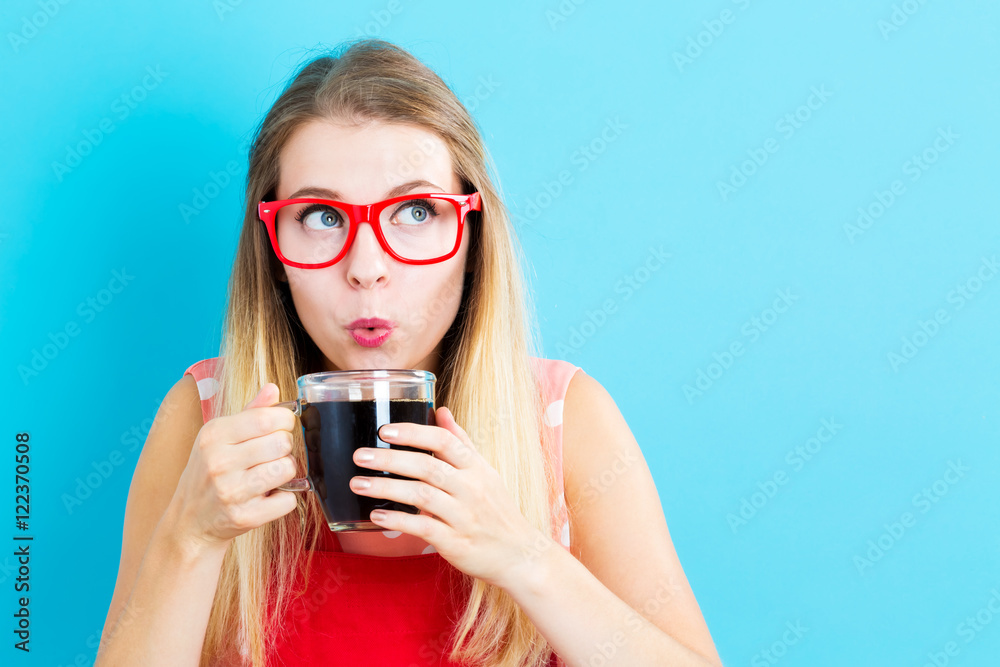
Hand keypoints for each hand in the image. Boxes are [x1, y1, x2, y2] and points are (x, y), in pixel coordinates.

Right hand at [165, 383, 299, 553]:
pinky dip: (285, 498)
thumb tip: (273, 388)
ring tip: (269, 475)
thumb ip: (250, 412)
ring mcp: (231, 492)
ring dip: (286, 472)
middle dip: (284, 448)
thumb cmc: (208, 473)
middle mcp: (219, 462)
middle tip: (272, 455)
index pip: (267, 418)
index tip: (282, 427)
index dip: (285, 421)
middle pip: (282, 443)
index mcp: (214, 435)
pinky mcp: (244, 518)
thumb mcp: (219, 438)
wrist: (188, 523)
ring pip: (287, 469)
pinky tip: (268, 497)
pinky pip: (288, 501)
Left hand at [350, 406, 552, 588]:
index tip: (385, 431)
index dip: (414, 433)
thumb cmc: (496, 510)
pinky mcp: (455, 543)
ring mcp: (464, 516)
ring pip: (422, 496)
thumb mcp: (485, 471)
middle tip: (361, 456)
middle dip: (391, 459)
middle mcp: (471, 489)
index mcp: (476, 468)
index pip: (445, 442)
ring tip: (359, 483)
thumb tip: (440, 410)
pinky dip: (399, 521)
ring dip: (387, 488)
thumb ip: (460, 442)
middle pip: (428, 466)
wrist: (519, 554)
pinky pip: (423, 528)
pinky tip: (377, 515)